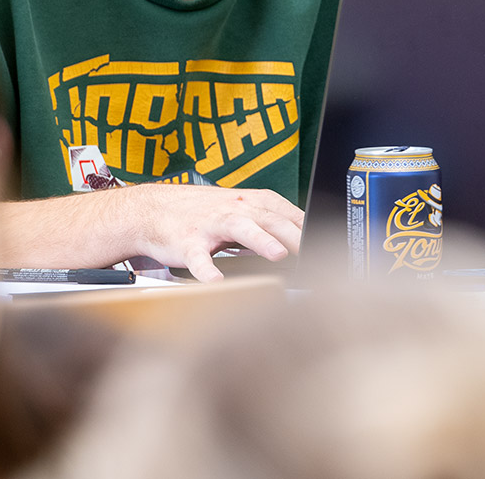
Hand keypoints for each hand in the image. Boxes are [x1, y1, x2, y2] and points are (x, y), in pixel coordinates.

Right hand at [0, 183, 303, 282]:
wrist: (151, 210)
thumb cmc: (202, 215)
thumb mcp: (240, 211)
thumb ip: (272, 224)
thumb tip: (309, 241)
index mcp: (251, 203)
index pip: (288, 213)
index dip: (310, 227)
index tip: (333, 243)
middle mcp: (234, 210)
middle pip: (272, 220)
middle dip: (296, 234)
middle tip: (318, 251)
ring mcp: (210, 225)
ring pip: (239, 228)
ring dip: (260, 240)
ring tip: (278, 255)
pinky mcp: (186, 242)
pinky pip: (197, 258)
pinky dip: (206, 270)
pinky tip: (215, 282)